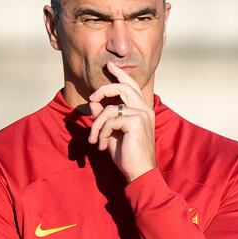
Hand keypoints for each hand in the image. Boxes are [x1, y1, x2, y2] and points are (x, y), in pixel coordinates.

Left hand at [87, 63, 157, 181]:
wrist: (138, 172)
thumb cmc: (127, 155)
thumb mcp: (111, 132)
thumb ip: (104, 116)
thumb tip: (94, 102)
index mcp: (143, 110)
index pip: (132, 86)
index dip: (121, 75)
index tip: (110, 66)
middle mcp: (145, 109)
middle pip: (123, 87)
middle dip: (104, 89)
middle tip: (92, 97)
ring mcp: (142, 114)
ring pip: (110, 107)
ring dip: (97, 123)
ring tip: (95, 138)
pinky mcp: (135, 121)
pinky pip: (109, 119)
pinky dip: (101, 132)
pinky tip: (102, 145)